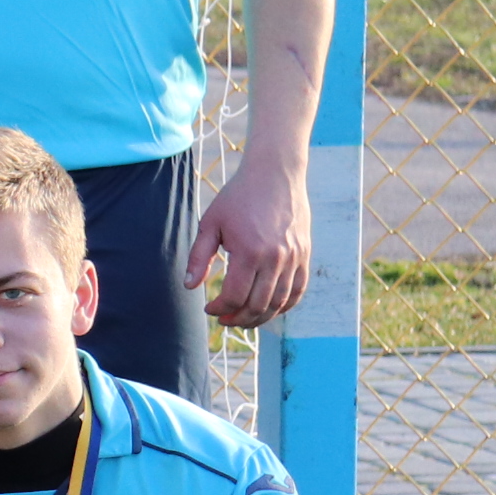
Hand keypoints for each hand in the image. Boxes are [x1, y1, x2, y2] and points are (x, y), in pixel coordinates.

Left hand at [189, 155, 311, 327]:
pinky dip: (285, 305)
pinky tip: (269, 309)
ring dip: (261, 317)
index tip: (210, 309)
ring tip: (243, 318)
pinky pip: (298, 290)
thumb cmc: (238, 197)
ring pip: (280, 302)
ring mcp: (294, 258)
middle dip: (239, 319)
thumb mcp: (210, 223)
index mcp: (249, 251)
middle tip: (225, 320)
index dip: (220, 309)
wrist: (275, 174)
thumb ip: (199, 256)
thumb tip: (190, 285)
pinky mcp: (305, 254)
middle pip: (258, 305)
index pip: (235, 296)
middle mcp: (275, 258)